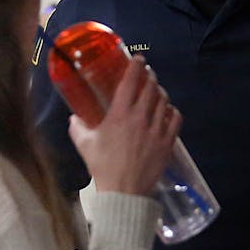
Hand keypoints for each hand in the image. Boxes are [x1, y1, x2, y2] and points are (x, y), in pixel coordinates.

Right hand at [69, 56, 179, 195]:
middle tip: (148, 74)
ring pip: (164, 101)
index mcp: (119, 114)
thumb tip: (73, 118)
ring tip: (157, 91)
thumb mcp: (84, 145)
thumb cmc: (102, 166)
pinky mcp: (167, 142)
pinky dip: (173, 111)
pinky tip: (169, 111)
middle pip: (151, 87)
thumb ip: (77, 127)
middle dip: (150, 77)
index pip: (130, 82)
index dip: (136, 66)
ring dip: (161, 92)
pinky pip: (176, 120)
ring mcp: (156, 129)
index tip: (139, 59)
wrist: (123, 191)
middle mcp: (140, 117)